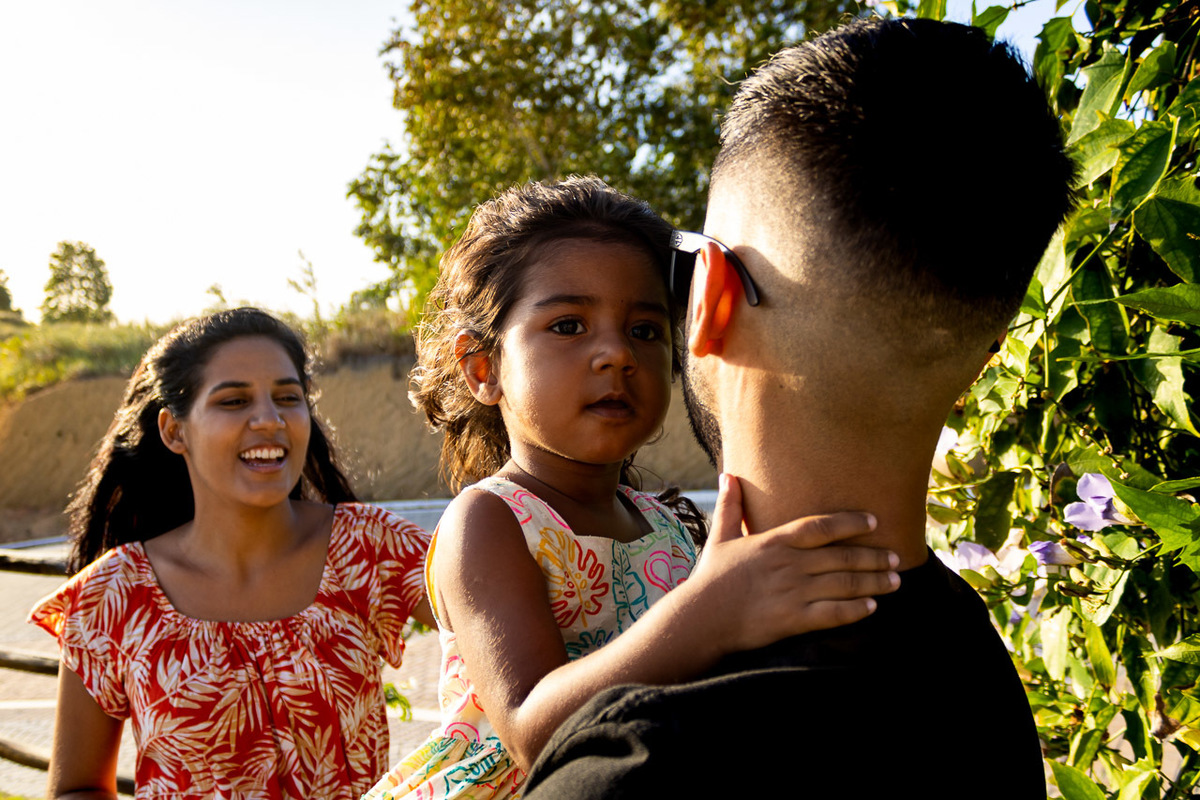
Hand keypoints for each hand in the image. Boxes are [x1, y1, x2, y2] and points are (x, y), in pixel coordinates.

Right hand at [689, 473, 899, 652]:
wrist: (700, 618)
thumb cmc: (710, 578)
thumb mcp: (720, 537)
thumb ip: (730, 506)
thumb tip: (727, 475)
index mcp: (775, 541)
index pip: (821, 526)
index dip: (850, 522)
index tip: (874, 522)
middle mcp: (790, 564)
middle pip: (842, 556)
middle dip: (873, 556)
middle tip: (896, 556)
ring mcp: (794, 592)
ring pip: (844, 584)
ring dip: (874, 582)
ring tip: (895, 581)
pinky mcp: (794, 620)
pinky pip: (833, 614)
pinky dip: (855, 610)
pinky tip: (872, 608)